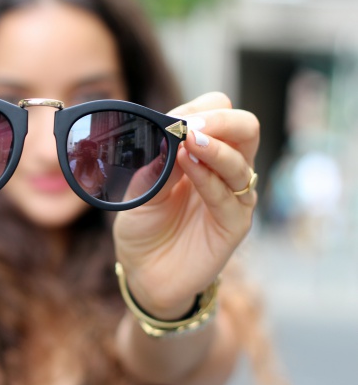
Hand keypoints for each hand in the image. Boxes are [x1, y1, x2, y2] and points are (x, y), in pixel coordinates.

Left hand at [113, 92, 258, 318]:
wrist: (144, 273)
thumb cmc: (143, 228)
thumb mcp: (140, 190)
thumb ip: (157, 164)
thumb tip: (170, 134)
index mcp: (201, 154)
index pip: (218, 115)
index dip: (199, 111)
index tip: (173, 118)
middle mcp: (222, 171)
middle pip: (245, 129)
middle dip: (222, 120)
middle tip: (192, 125)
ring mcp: (232, 197)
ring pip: (241, 162)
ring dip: (215, 148)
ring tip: (189, 141)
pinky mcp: (233, 225)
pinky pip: (229, 198)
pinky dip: (210, 179)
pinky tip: (191, 166)